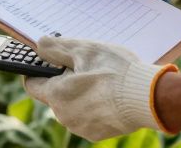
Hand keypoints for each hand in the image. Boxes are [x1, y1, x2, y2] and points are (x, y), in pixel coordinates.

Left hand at [24, 37, 175, 139]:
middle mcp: (64, 116)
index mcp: (56, 95)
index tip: (46, 62)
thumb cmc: (114, 72)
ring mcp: (80, 127)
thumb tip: (39, 45)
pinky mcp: (96, 134)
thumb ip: (55, 47)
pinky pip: (87, 117)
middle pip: (54, 94)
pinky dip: (94, 106)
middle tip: (83, 66)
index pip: (32, 84)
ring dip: (80, 93)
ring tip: (101, 80)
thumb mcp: (83, 50)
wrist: (147, 98)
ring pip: (72, 106)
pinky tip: (109, 95)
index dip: (37, 70)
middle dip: (64, 80)